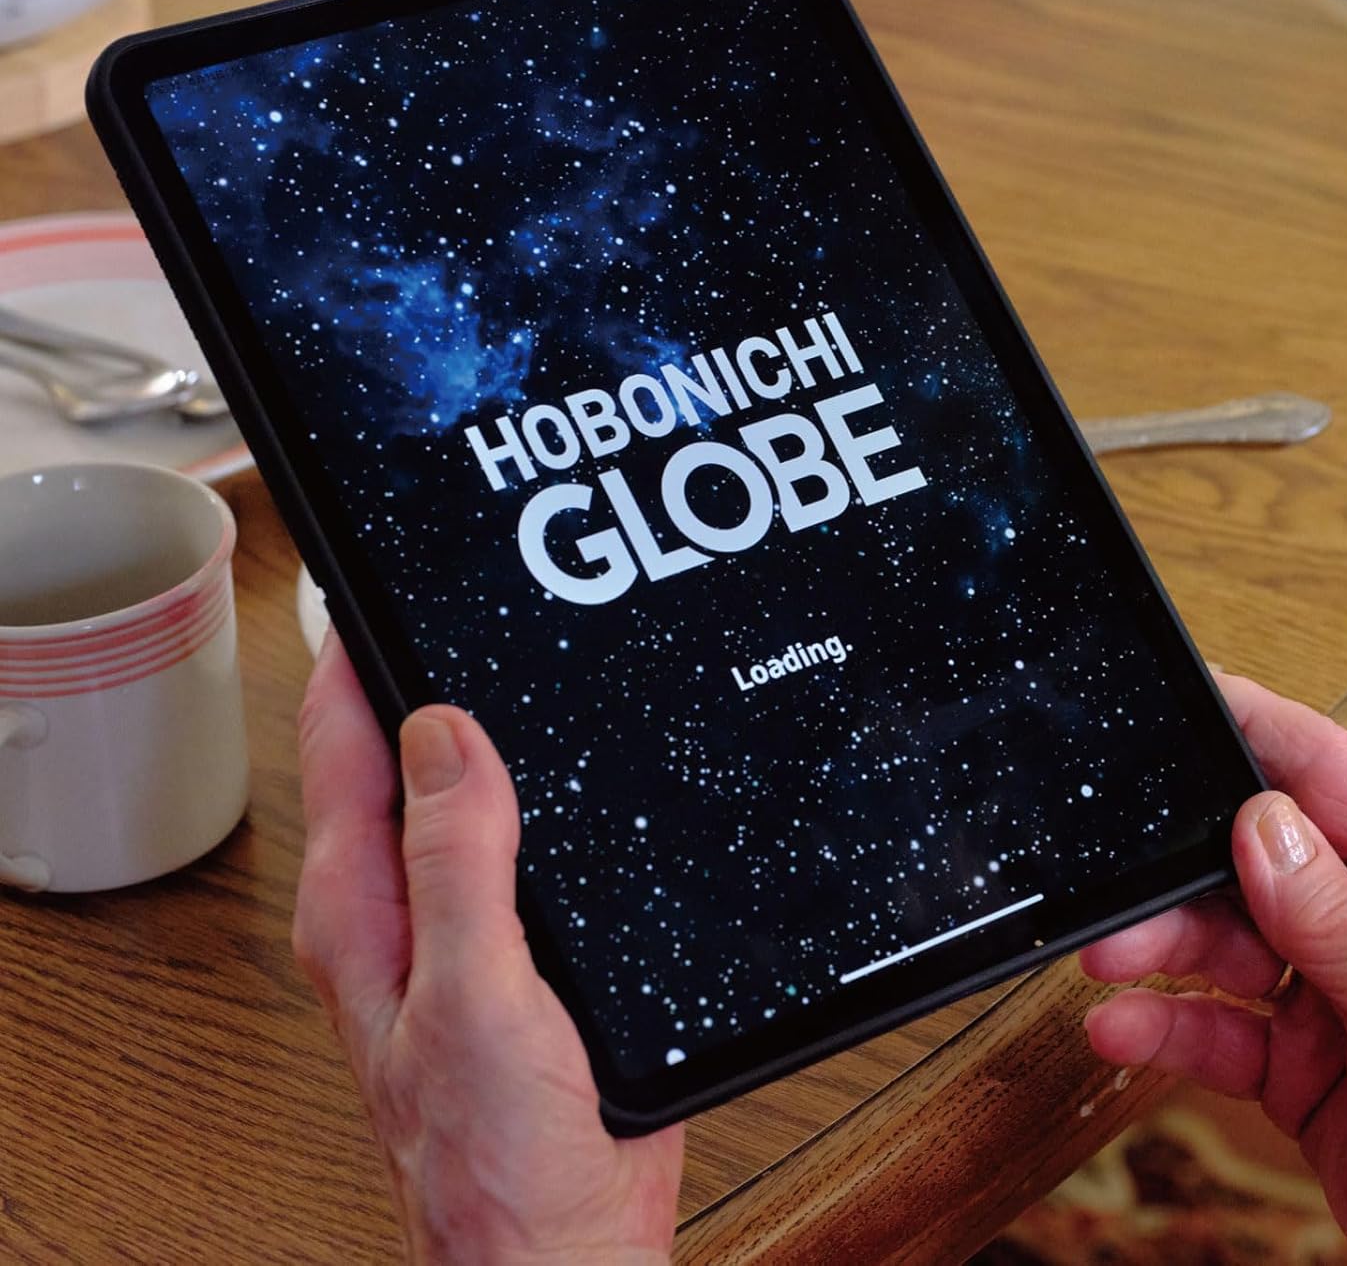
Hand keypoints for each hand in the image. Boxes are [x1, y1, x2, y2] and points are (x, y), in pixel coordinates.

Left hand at [293, 634, 683, 1263]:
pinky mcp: (518, 940)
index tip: (389, 577)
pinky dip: (541, 788)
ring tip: (531, 652)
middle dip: (431, 669)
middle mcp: (400, 904)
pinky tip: (577, 760)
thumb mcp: (475, 999)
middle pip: (401, 748)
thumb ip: (456, 864)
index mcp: (362, 907)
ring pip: (467, 784)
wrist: (566, 1250)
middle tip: (477, 594)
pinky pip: (518, 833)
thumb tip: (446, 737)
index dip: (358, 649)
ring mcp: (460, 920)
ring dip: (494, 725)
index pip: (339, 739)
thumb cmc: (499, 1167)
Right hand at [1081, 673, 1346, 1265]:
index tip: (1181, 697)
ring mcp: (1331, 994)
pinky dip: (1164, 1030)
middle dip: (1177, 872)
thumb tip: (1260, 824)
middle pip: (1250, 862)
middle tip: (1117, 883)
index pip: (1326, 774)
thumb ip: (1337, 925)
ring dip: (1157, 950)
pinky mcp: (1298, 1063)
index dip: (1252, 727)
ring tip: (1106, 959)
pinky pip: (1216, 1028)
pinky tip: (1123, 1030)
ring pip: (1221, 944)